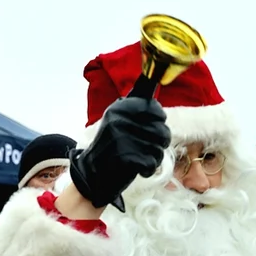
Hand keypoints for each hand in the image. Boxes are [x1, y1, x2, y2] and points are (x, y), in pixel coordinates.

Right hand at [69, 97, 170, 211]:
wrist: (93, 175)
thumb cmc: (113, 148)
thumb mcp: (119, 122)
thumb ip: (135, 108)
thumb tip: (151, 79)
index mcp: (118, 109)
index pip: (153, 108)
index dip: (159, 119)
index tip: (156, 124)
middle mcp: (119, 121)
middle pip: (162, 130)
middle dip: (160, 143)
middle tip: (149, 148)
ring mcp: (121, 139)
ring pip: (158, 149)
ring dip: (154, 158)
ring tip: (140, 159)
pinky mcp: (124, 157)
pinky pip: (152, 163)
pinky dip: (148, 169)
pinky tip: (138, 169)